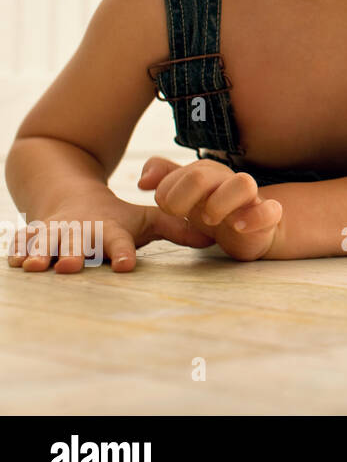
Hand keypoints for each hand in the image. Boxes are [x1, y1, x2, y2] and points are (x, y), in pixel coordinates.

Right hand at [7, 191, 215, 273]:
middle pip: (79, 245)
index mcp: (111, 230)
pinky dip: (17, 251)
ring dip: (42, 254)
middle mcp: (83, 232)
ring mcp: (57, 233)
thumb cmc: (117, 217)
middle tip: (72, 265)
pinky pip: (23, 244)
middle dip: (74, 254)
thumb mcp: (147, 221)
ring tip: (36, 266)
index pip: (120, 242)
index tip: (125, 265)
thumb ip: (177, 230)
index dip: (122, 253)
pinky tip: (13, 263)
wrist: (73, 195)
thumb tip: (213, 239)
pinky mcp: (36, 236)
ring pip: (48, 244)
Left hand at [137, 156, 283, 261]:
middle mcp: (228, 180)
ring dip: (220, 201)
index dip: (167, 191)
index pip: (181, 171)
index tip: (165, 208)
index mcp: (208, 173)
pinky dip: (255, 217)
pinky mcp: (268, 217)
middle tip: (179, 214)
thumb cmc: (214, 209)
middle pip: (204, 172)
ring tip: (210, 219)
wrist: (251, 230)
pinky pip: (270, 210)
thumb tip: (143, 181)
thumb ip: (164, 180)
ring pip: (244, 183)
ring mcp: (250, 198)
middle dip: (183, 194)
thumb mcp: (186, 194)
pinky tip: (239, 227)